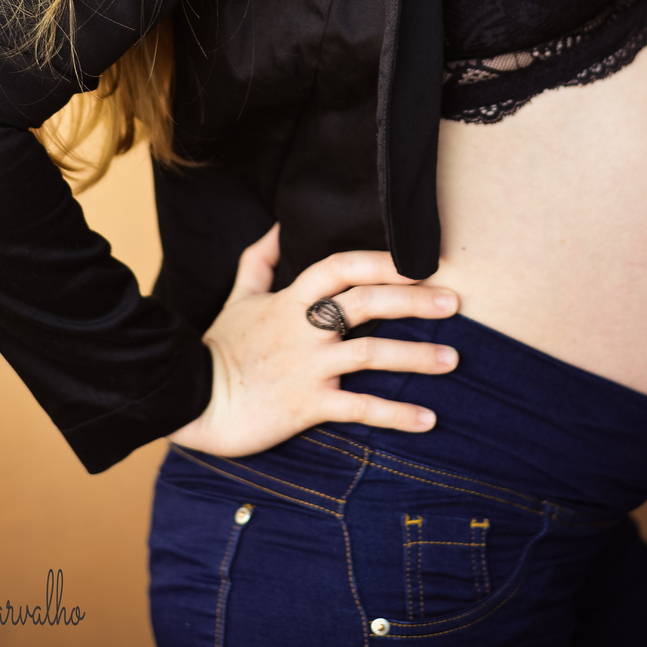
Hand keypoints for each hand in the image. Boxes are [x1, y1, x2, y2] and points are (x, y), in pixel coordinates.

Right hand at [167, 225, 459, 457]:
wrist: (193, 400)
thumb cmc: (220, 347)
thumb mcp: (238, 296)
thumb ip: (259, 260)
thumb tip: (276, 227)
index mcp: (291, 300)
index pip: (340, 267)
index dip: (379, 261)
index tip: (416, 262)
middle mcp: (304, 330)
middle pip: (365, 304)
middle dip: (412, 300)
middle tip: (452, 300)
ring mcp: (308, 367)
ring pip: (370, 355)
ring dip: (415, 357)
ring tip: (453, 358)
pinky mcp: (308, 406)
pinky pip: (359, 409)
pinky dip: (395, 415)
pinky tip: (428, 419)